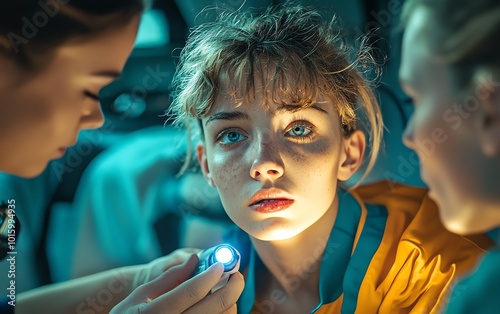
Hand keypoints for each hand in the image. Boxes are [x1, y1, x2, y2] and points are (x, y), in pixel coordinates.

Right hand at [110, 253, 244, 313]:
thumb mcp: (139, 296)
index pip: (192, 292)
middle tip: (236, 275)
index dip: (211, 275)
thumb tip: (194, 259)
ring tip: (226, 292)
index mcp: (154, 313)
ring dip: (230, 303)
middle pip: (215, 306)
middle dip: (232, 286)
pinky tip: (220, 307)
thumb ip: (168, 278)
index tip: (222, 263)